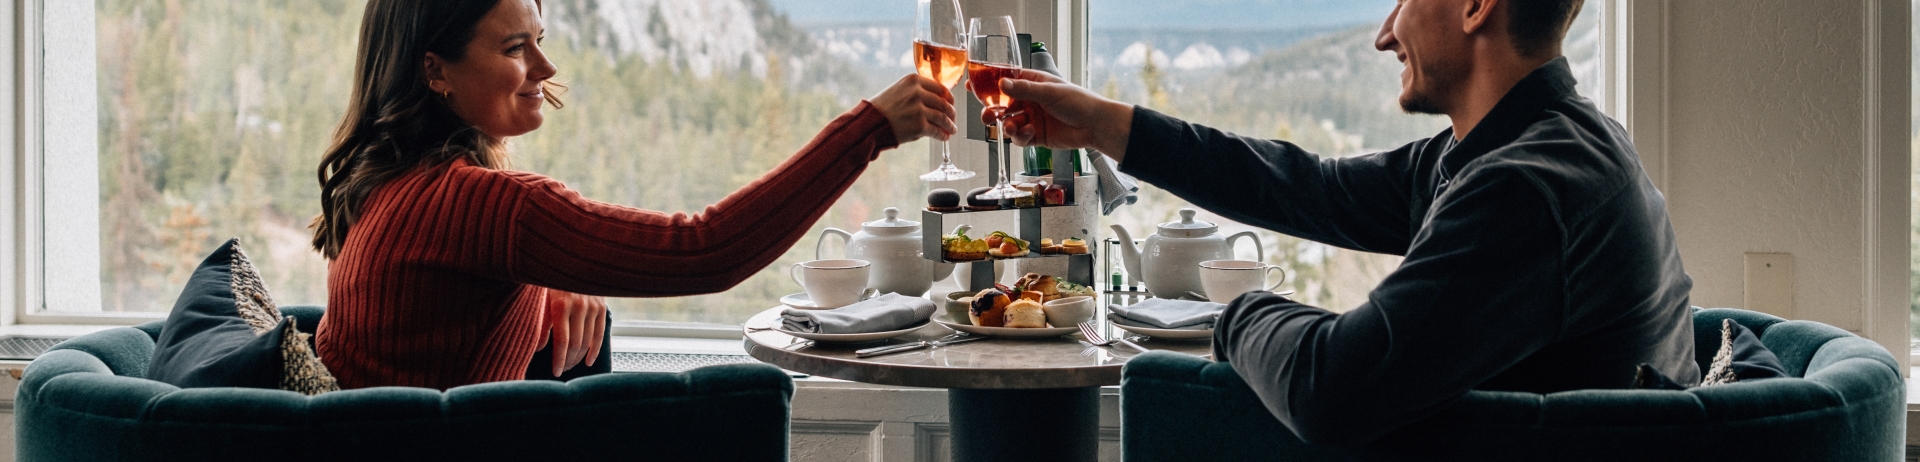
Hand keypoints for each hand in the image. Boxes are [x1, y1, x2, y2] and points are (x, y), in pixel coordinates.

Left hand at [543, 289, 606, 376]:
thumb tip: (540, 348)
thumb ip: (540, 323)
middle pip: (576, 343)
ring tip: (570, 366)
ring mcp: (593, 306)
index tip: (556, 372)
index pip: (562, 341)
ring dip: (579, 357)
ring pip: (588, 341)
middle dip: (568, 361)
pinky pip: (600, 333)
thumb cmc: (550, 281)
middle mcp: (579, 306)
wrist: (571, 260)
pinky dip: (595, 349)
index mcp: (561, 304)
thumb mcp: (540, 299)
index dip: (559, 359)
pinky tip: (588, 361)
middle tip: (561, 370)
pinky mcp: (601, 307)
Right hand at [869, 74, 957, 143]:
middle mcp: (918, 93)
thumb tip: (937, 101)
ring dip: (950, 125)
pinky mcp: (919, 126)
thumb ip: (917, 91)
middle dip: (951, 113)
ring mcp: (919, 110)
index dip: (949, 98)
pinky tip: (944, 137)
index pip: (940, 88)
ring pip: (943, 118)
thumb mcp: (899, 89)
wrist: (870, 122)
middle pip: (944, 103)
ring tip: (952, 129)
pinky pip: (937, 131)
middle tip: (953, 118)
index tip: (951, 104)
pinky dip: (943, 135)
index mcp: (914, 80)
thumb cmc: (883, 107)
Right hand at [991, 69, 1135, 161]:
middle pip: (1001, 106)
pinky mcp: (1036, 136)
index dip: (988, 85)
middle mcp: (1030, 101)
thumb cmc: (1078, 102)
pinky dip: (1021, 137)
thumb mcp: (1049, 92)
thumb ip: (1024, 90)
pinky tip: (1030, 133)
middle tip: (986, 115)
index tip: (972, 87)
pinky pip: (1019, 138)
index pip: (1005, 82)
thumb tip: (1001, 85)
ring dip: (1006, 126)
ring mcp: (1032, 118)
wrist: (1095, 126)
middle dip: (991, 111)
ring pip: (1008, 123)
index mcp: (1033, 84)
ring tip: (1010, 127)